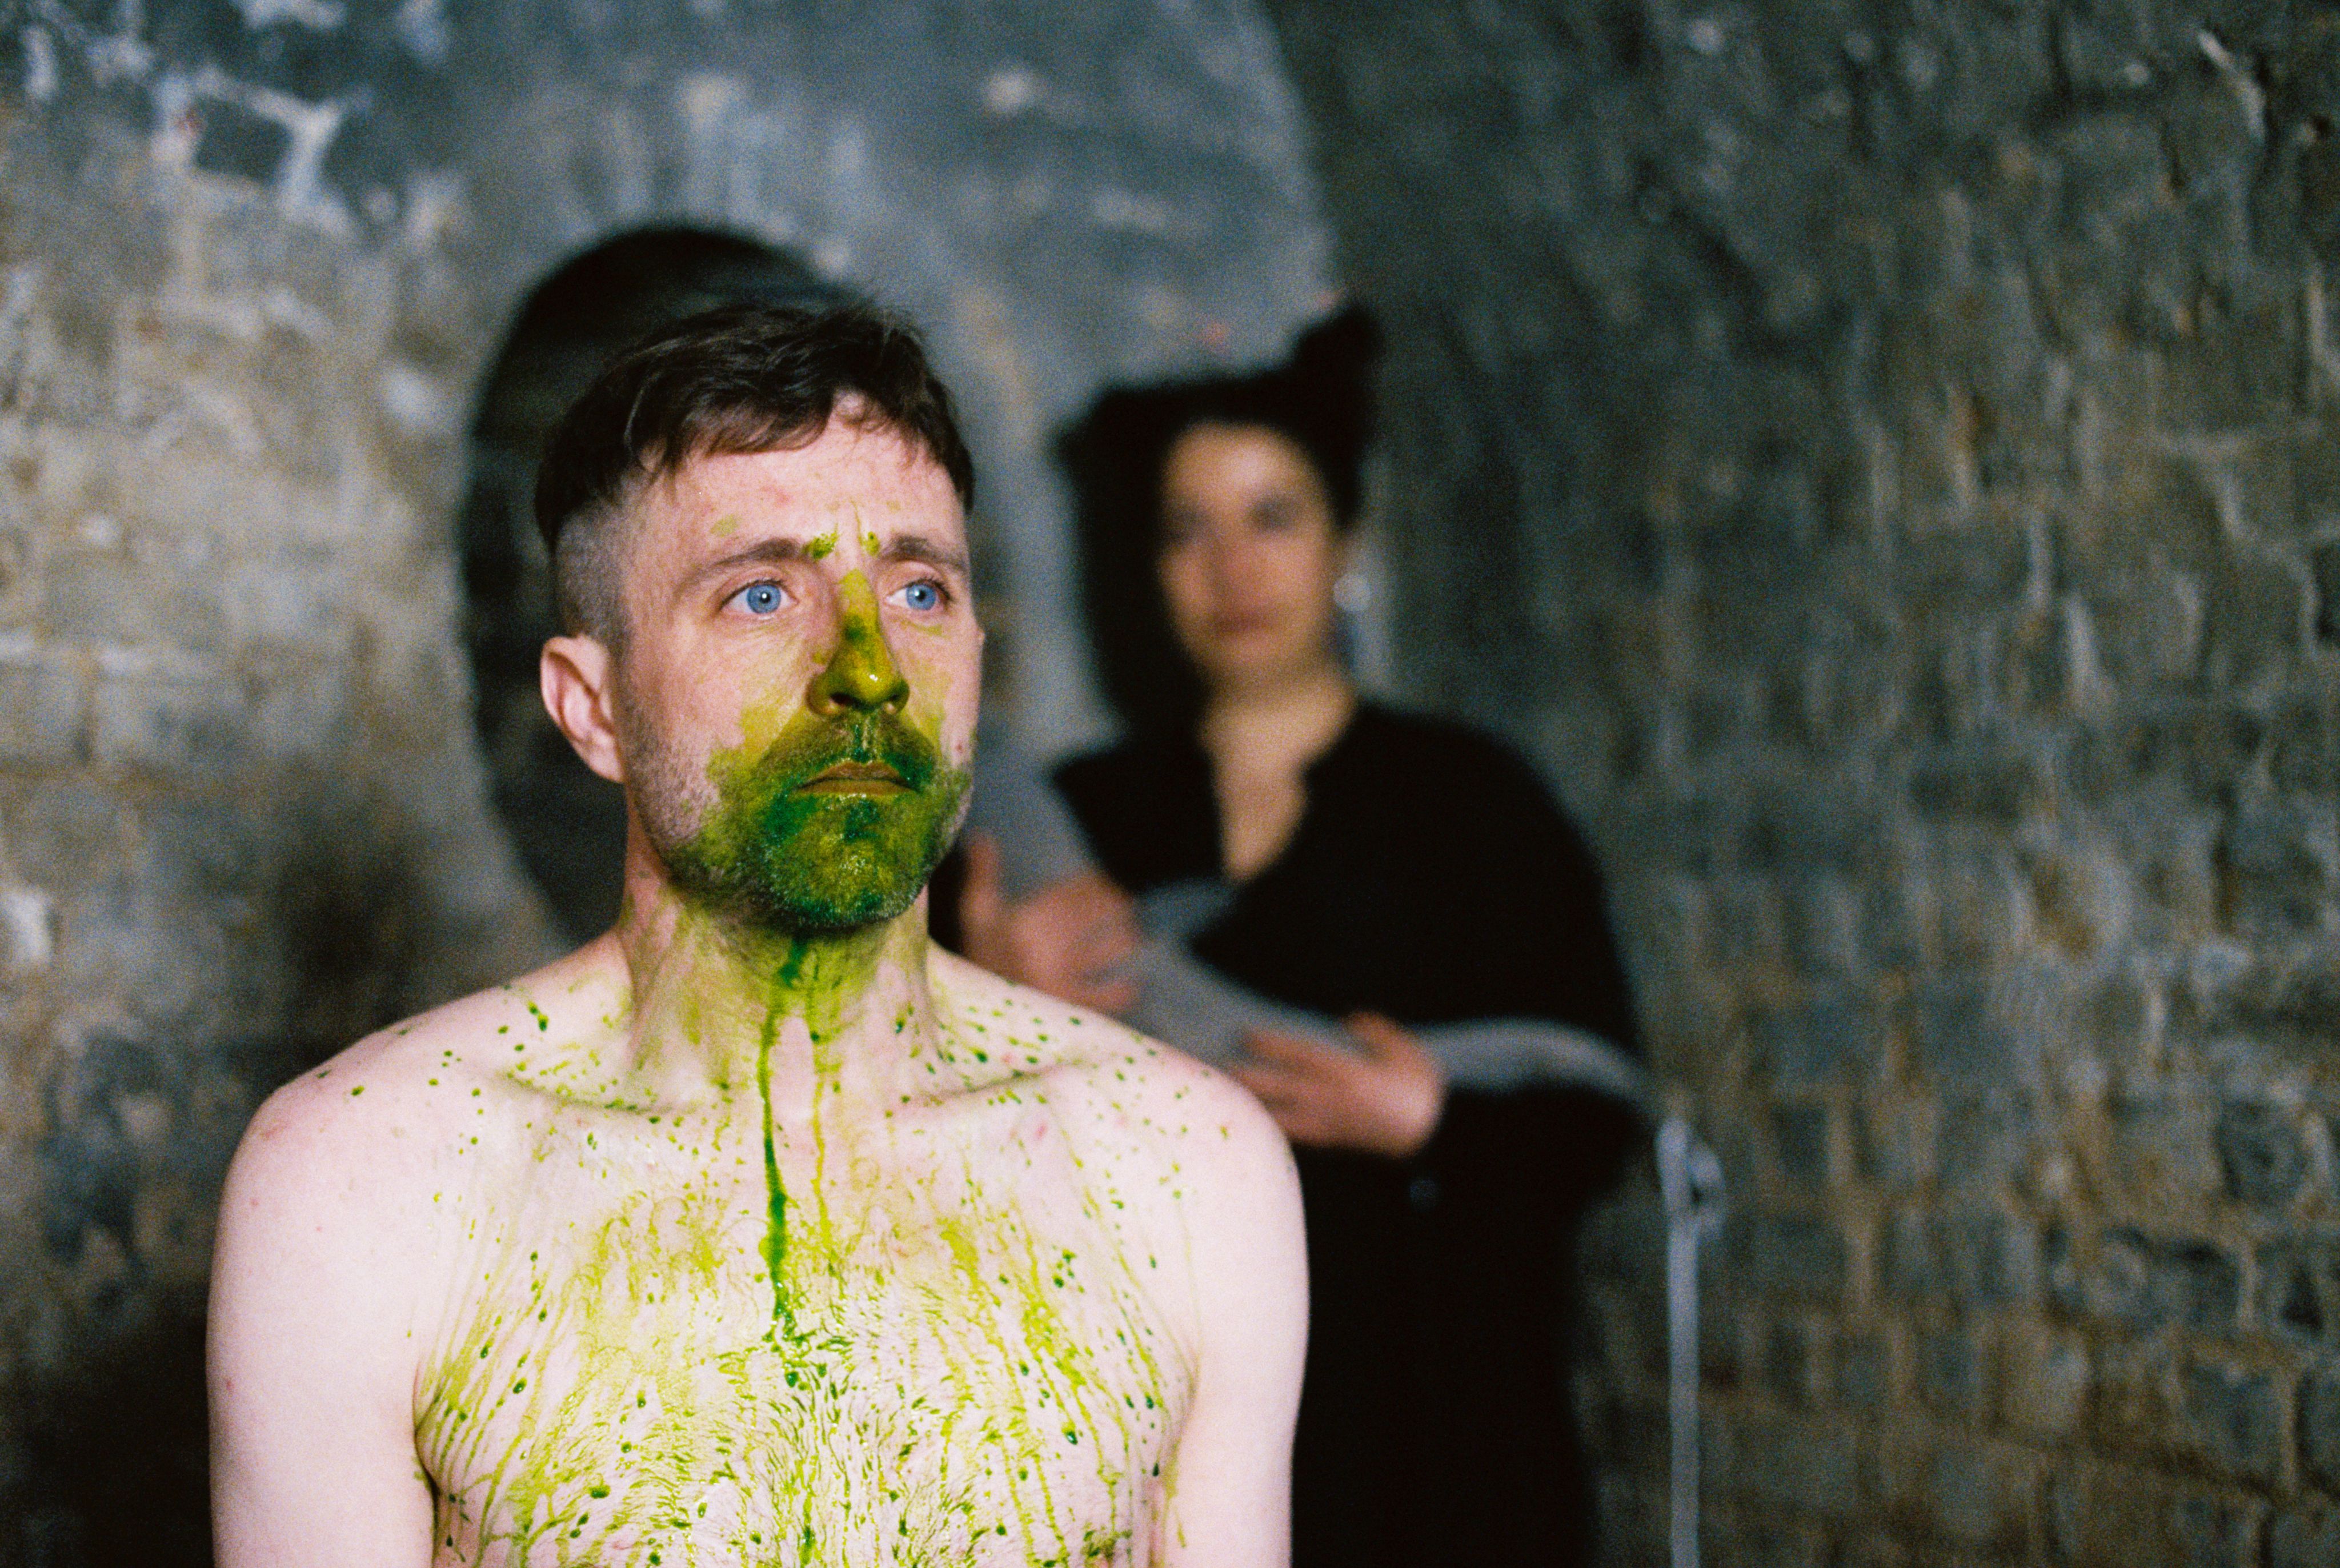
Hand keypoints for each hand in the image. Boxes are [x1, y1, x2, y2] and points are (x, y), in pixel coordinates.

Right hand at [957, 833, 1140, 1013]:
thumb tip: (980, 836)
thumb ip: (983, 875)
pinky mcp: (1064, 1007)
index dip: (1094, 883)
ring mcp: (1058, 978)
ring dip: (1123, 939)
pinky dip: (1119, 992)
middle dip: (1114, 904)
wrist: (967, 1015)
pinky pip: (1101, 997)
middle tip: (1126, 901)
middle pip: (1094, 913)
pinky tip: (1132, 986)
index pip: (1071, 891)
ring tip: (1131, 934)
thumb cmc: (974, 958)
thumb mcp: (974, 916)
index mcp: (1023, 921)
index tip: (1104, 879)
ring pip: (1105, 949)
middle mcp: (1044, 947)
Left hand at [1230, 1013, 1445, 1156]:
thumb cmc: (1421, 1092)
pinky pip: (1293, 1135)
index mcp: (1346, 1074)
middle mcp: (1330, 1101)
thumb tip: (1350, 1019)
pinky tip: (1257, 1125)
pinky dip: (1273, 1128)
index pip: (1298, 1056)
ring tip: (1228, 1098)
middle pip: (1278, 1089)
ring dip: (1252, 1106)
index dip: (1269, 1045)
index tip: (1244, 1035)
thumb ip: (1376, 1032)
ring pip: (1279, 1116)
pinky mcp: (1331, 1143)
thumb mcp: (1406, 1051)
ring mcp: (1328, 1125)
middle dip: (1247, 1079)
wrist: (1434, 1140)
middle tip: (1218, 1068)